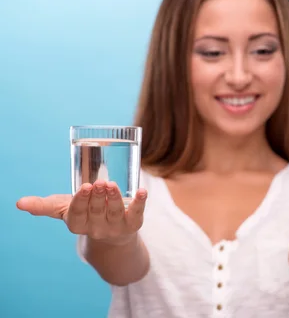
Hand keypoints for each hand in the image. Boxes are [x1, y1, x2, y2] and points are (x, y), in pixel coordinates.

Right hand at [16, 180, 147, 244]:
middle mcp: (97, 228)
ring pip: (115, 212)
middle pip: (97, 212)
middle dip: (98, 197)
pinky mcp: (133, 224)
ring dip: (115, 198)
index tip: (85, 187)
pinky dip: (140, 202)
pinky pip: (137, 213)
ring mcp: (116, 227)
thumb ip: (44, 206)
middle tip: (100, 182)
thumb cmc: (86, 214)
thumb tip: (19, 203)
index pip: (78, 214)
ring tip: (113, 185)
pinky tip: (142, 191)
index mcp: (78, 224)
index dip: (82, 201)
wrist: (112, 233)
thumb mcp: (65, 209)